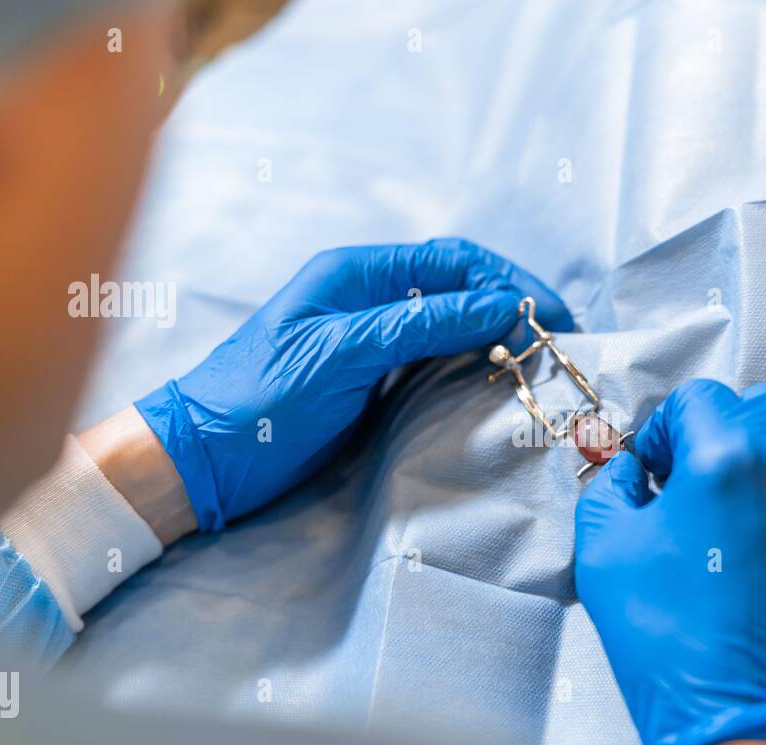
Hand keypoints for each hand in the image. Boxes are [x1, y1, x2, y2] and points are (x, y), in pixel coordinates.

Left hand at [135, 238, 569, 531]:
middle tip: (561, 342)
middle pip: (459, 290)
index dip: (508, 282)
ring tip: (542, 363)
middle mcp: (369, 300)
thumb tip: (503, 303)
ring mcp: (372, 343)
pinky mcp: (373, 383)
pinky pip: (435, 364)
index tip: (553, 316)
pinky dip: (471, 368)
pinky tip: (498, 384)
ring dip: (497, 339)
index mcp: (356, 274)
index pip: (453, 261)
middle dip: (512, 308)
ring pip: (451, 328)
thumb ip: (421, 324)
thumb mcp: (341, 354)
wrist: (203, 462)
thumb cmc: (259, 400)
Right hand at [574, 379, 765, 744]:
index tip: (666, 474)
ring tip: (759, 557)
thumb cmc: (672, 652)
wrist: (761, 743)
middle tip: (713, 499)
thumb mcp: (606, 558)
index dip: (672, 434)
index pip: (701, 399)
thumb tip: (635, 466)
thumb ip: (613, 487)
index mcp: (728, 458)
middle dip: (734, 438)